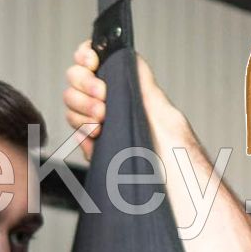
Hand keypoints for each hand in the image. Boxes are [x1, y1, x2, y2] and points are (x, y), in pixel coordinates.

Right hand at [63, 40, 177, 159]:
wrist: (173, 196)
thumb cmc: (179, 160)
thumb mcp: (166, 115)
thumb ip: (144, 86)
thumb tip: (130, 57)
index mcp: (132, 91)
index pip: (101, 62)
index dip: (88, 55)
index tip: (92, 62)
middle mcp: (114, 106)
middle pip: (77, 80)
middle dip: (85, 86)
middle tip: (103, 98)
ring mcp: (102, 128)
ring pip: (71, 106)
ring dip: (82, 110)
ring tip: (102, 123)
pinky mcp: (95, 150)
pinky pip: (75, 134)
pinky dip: (81, 133)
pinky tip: (97, 139)